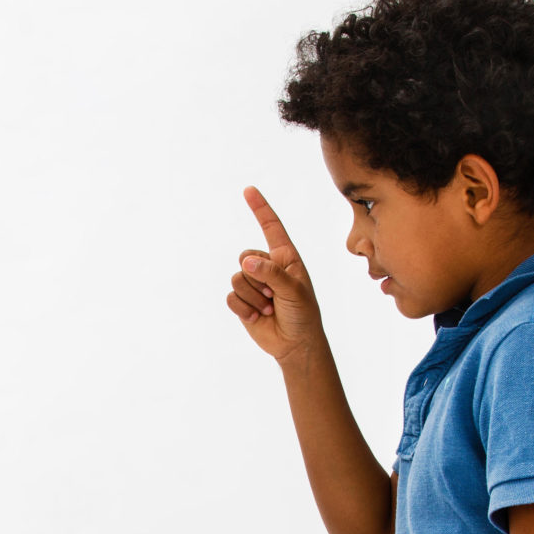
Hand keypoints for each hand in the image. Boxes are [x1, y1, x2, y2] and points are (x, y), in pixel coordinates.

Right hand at [228, 186, 322, 362]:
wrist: (294, 343)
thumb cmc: (302, 314)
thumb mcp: (294, 291)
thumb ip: (272, 273)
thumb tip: (246, 262)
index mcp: (285, 257)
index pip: (271, 227)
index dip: (260, 208)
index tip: (248, 190)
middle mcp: (267, 266)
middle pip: (245, 257)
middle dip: (257, 278)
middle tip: (274, 296)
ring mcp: (253, 283)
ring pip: (237, 278)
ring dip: (253, 297)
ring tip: (269, 308)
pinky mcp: (242, 301)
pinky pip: (231, 297)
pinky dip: (243, 309)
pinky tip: (258, 317)